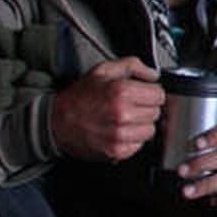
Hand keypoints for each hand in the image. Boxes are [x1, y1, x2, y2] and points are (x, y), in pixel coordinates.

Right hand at [48, 57, 163, 163]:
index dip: (150, 92)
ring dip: (140, 124)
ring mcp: (121, 135)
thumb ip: (132, 65)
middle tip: (129, 106)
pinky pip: (139, 144)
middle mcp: (122, 114)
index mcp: (121, 92)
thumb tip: (153, 74)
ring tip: (123, 119)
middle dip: (145, 108)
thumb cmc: (80, 97)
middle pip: (156, 112)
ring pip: (150, 130)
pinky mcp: (118, 151)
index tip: (142, 93)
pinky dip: (132, 139)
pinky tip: (119, 130)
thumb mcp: (102, 71)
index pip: (158, 95)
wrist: (58, 122)